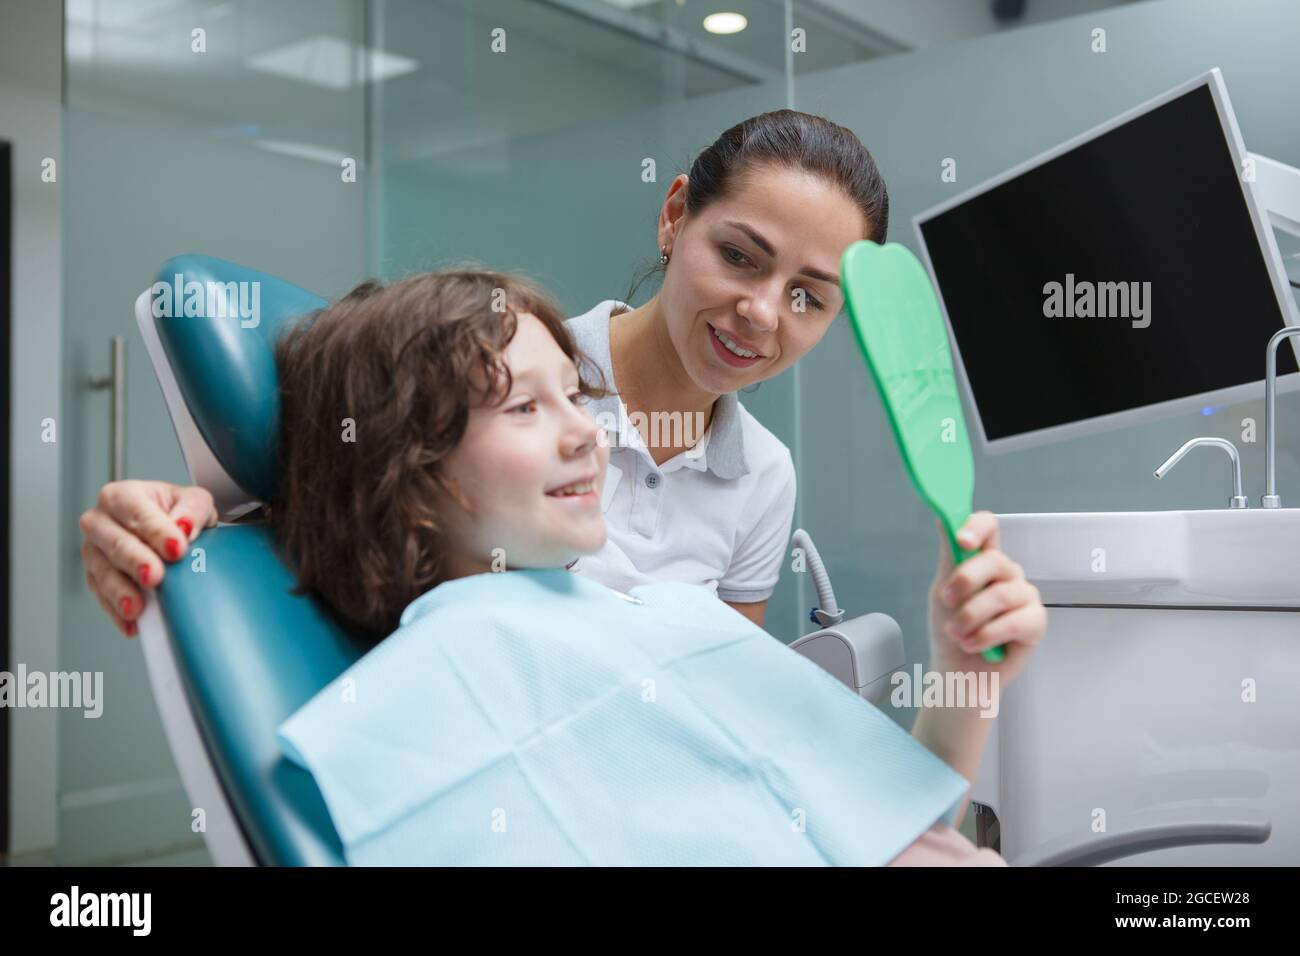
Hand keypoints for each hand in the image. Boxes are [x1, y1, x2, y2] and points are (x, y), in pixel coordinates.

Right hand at [79, 481, 216, 636]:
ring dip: (120, 591)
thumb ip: (193, 510)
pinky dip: (117, 611)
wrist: (169, 530)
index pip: (137, 512)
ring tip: (137, 607)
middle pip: (115, 542)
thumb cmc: (177, 512)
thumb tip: (185, 526)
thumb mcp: (194, 502)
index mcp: (122, 496)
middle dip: (135, 561)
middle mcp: (101, 522)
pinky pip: (102, 596)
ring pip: (103, 572)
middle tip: (155, 576)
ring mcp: (94, 551)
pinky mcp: (95, 578)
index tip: (177, 548)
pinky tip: (132, 622)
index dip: (157, 531)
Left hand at [927, 511, 1045, 685]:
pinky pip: (1015, 621)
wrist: (957, 672)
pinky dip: (987, 635)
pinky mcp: (1036, 622)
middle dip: (966, 582)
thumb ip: (950, 557)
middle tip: (947, 602)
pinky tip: (974, 644)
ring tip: (957, 634)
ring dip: (971, 617)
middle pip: (995, 560)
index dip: (977, 528)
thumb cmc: (950, 630)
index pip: (989, 527)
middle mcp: (1007, 574)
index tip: (962, 542)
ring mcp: (1025, 596)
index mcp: (984, 560)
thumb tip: (943, 519)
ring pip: (1002, 594)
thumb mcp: (942, 590)